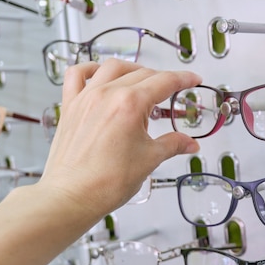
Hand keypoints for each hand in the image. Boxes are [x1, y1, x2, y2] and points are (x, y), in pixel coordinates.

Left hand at [40, 59, 201, 215]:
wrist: (71, 197)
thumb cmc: (106, 182)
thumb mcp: (149, 160)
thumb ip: (172, 145)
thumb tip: (189, 144)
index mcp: (130, 105)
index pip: (164, 82)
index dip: (183, 79)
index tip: (193, 79)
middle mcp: (107, 94)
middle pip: (142, 74)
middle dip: (162, 79)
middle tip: (172, 91)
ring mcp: (86, 98)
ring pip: (113, 68)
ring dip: (133, 70)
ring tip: (143, 81)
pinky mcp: (71, 106)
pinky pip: (77, 75)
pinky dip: (90, 69)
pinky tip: (100, 74)